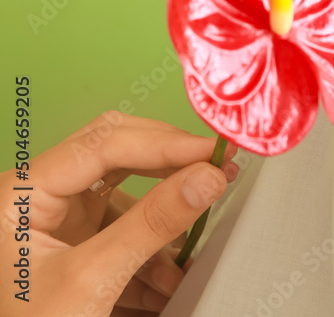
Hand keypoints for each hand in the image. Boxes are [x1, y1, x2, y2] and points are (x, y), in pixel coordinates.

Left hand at [0, 112, 238, 316]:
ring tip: (193, 245)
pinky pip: (122, 226)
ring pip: (125, 190)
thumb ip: (151, 225)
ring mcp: (56, 216)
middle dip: (168, 166)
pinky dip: (149, 249)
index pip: (105, 143)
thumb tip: (207, 178)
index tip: (214, 153)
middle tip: (216, 168)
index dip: (164, 144)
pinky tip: (168, 280)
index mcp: (24, 191)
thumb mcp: (93, 282)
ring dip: (161, 220)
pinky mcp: (73, 241)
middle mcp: (38, 192)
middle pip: (116, 152)